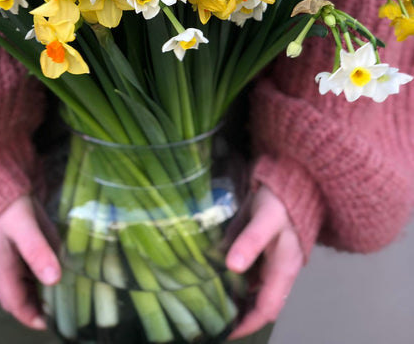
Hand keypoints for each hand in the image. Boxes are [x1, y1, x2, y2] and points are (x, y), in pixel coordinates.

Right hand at [0, 194, 60, 329]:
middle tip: (55, 306)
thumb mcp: (24, 226)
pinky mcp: (4, 238)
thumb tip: (54, 280)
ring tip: (55, 285)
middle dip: (33, 303)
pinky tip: (46, 260)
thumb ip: (38, 251)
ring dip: (33, 286)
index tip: (47, 323)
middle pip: (16, 293)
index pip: (15, 302)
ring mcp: (0, 251)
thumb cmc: (3, 202)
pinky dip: (32, 268)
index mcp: (2, 266)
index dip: (30, 315)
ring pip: (17, 278)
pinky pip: (18, 261)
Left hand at [225, 185, 303, 338]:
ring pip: (254, 289)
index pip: (266, 309)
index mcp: (284, 269)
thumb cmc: (282, 199)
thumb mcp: (266, 218)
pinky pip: (252, 272)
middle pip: (260, 303)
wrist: (297, 179)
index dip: (247, 324)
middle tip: (210, 316)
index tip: (224, 331)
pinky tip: (218, 275)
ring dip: (236, 297)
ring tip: (209, 298)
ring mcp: (274, 260)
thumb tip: (232, 267)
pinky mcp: (267, 249)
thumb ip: (250, 240)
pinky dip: (236, 279)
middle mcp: (280, 270)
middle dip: (238, 314)